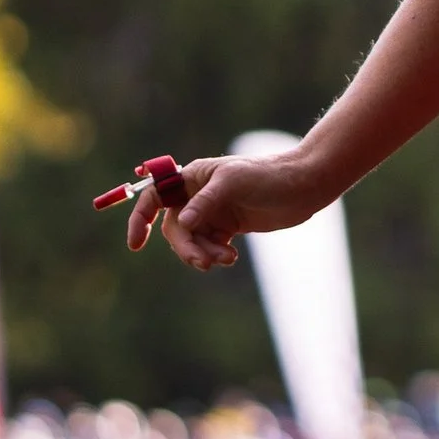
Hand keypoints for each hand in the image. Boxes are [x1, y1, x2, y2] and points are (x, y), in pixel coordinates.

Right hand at [129, 150, 330, 269]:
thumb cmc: (268, 176)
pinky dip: (215, 256)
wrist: (304, 186)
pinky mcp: (229, 227)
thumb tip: (183, 222)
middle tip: (203, 262)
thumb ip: (206, 202)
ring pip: (192, 241)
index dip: (140, 218)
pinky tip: (232, 258)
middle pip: (174, 227)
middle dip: (186, 247)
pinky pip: (209, 247)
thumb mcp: (234, 183)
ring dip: (203, 254)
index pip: (156, 196)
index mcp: (192, 177)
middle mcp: (198, 194)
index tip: (135, 244)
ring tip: (226, 259)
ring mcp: (213, 212)